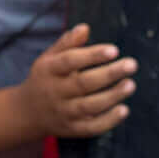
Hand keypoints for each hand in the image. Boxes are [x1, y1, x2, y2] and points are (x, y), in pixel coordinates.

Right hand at [21, 24, 136, 137]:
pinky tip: (124, 109)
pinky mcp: (71, 129)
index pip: (69, 61)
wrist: (27, 113)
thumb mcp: (49, 58)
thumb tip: (85, 28)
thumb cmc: (45, 78)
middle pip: (83, 84)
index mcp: (48, 70)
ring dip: (111, 96)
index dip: (91, 56)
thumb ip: (67, 43)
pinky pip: (91, 128)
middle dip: (109, 74)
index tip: (114, 50)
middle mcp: (55, 92)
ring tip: (131, 84)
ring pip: (89, 106)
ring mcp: (63, 112)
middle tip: (132, 64)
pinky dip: (108, 121)